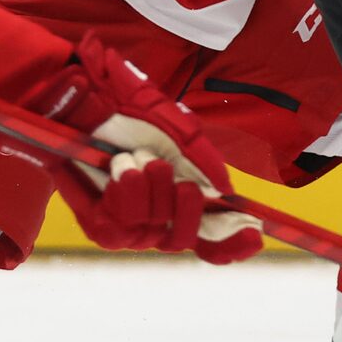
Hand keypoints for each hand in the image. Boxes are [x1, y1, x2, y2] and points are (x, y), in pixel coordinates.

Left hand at [34, 34, 263, 263]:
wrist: (88, 97)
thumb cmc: (134, 111)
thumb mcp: (179, 129)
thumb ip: (204, 161)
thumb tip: (226, 193)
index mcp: (182, 201)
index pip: (212, 238)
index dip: (232, 244)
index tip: (253, 235)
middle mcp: (158, 219)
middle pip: (182, 238)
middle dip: (178, 203)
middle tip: (160, 165)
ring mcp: (127, 226)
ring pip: (148, 231)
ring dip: (142, 191)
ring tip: (130, 158)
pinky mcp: (95, 224)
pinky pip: (115, 227)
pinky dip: (120, 196)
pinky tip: (118, 169)